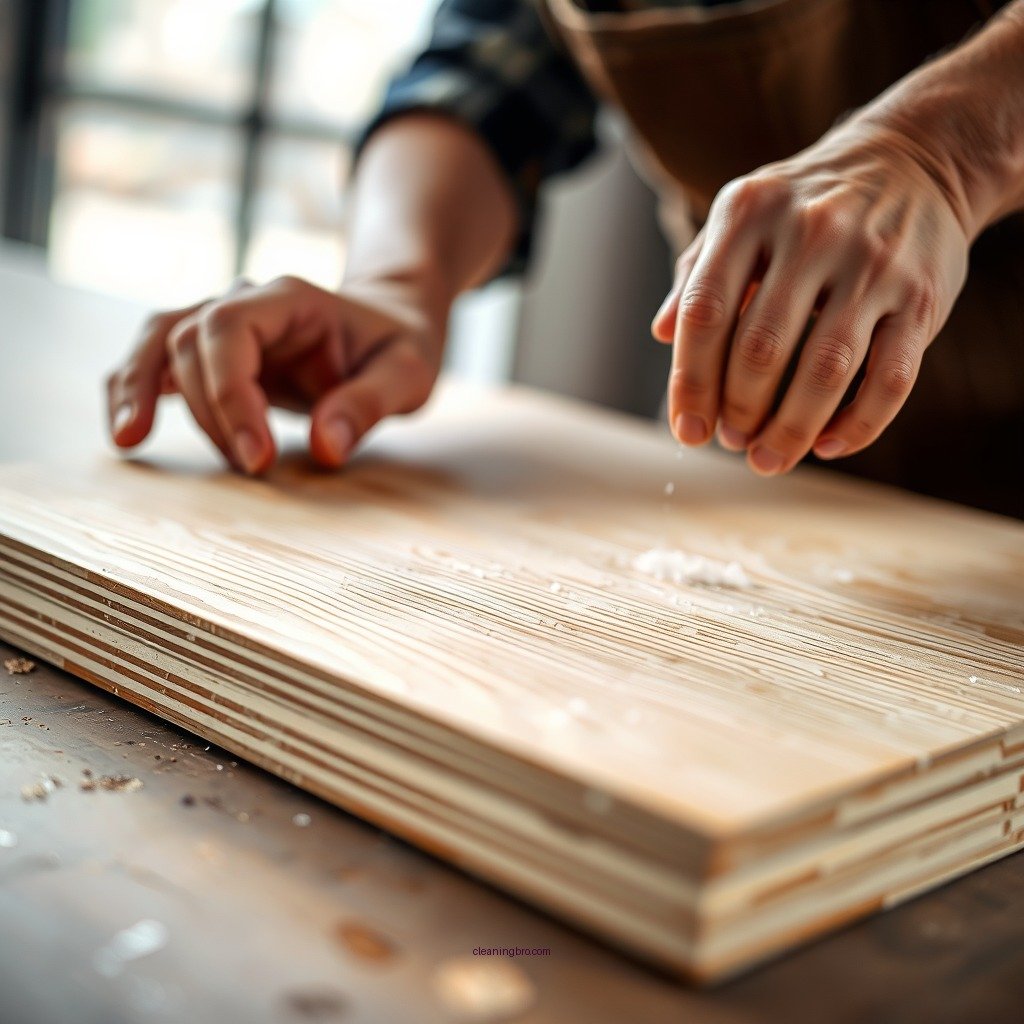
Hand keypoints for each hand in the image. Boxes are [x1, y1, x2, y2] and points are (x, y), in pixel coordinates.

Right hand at [106, 275, 443, 473]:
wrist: (389, 325)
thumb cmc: (399, 348)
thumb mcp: (408, 374)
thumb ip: (371, 404)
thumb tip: (327, 448)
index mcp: (291, 298)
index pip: (231, 329)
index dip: (231, 394)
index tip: (256, 458)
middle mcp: (248, 301)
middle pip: (190, 341)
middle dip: (210, 411)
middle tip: (249, 469)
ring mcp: (226, 323)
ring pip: (160, 344)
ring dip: (141, 391)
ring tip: (132, 442)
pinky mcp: (217, 352)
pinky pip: (159, 361)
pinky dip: (134, 390)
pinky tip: (128, 432)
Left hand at [651, 122, 970, 474]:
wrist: (915, 159)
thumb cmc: (805, 206)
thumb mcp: (742, 219)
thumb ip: (698, 274)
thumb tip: (663, 335)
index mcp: (750, 214)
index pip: (705, 313)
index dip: (690, 382)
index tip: (688, 431)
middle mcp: (811, 232)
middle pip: (760, 349)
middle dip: (739, 411)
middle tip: (732, 441)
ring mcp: (873, 264)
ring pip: (826, 371)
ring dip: (790, 430)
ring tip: (768, 458)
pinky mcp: (923, 296)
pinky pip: (891, 379)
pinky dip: (857, 425)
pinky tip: (827, 446)